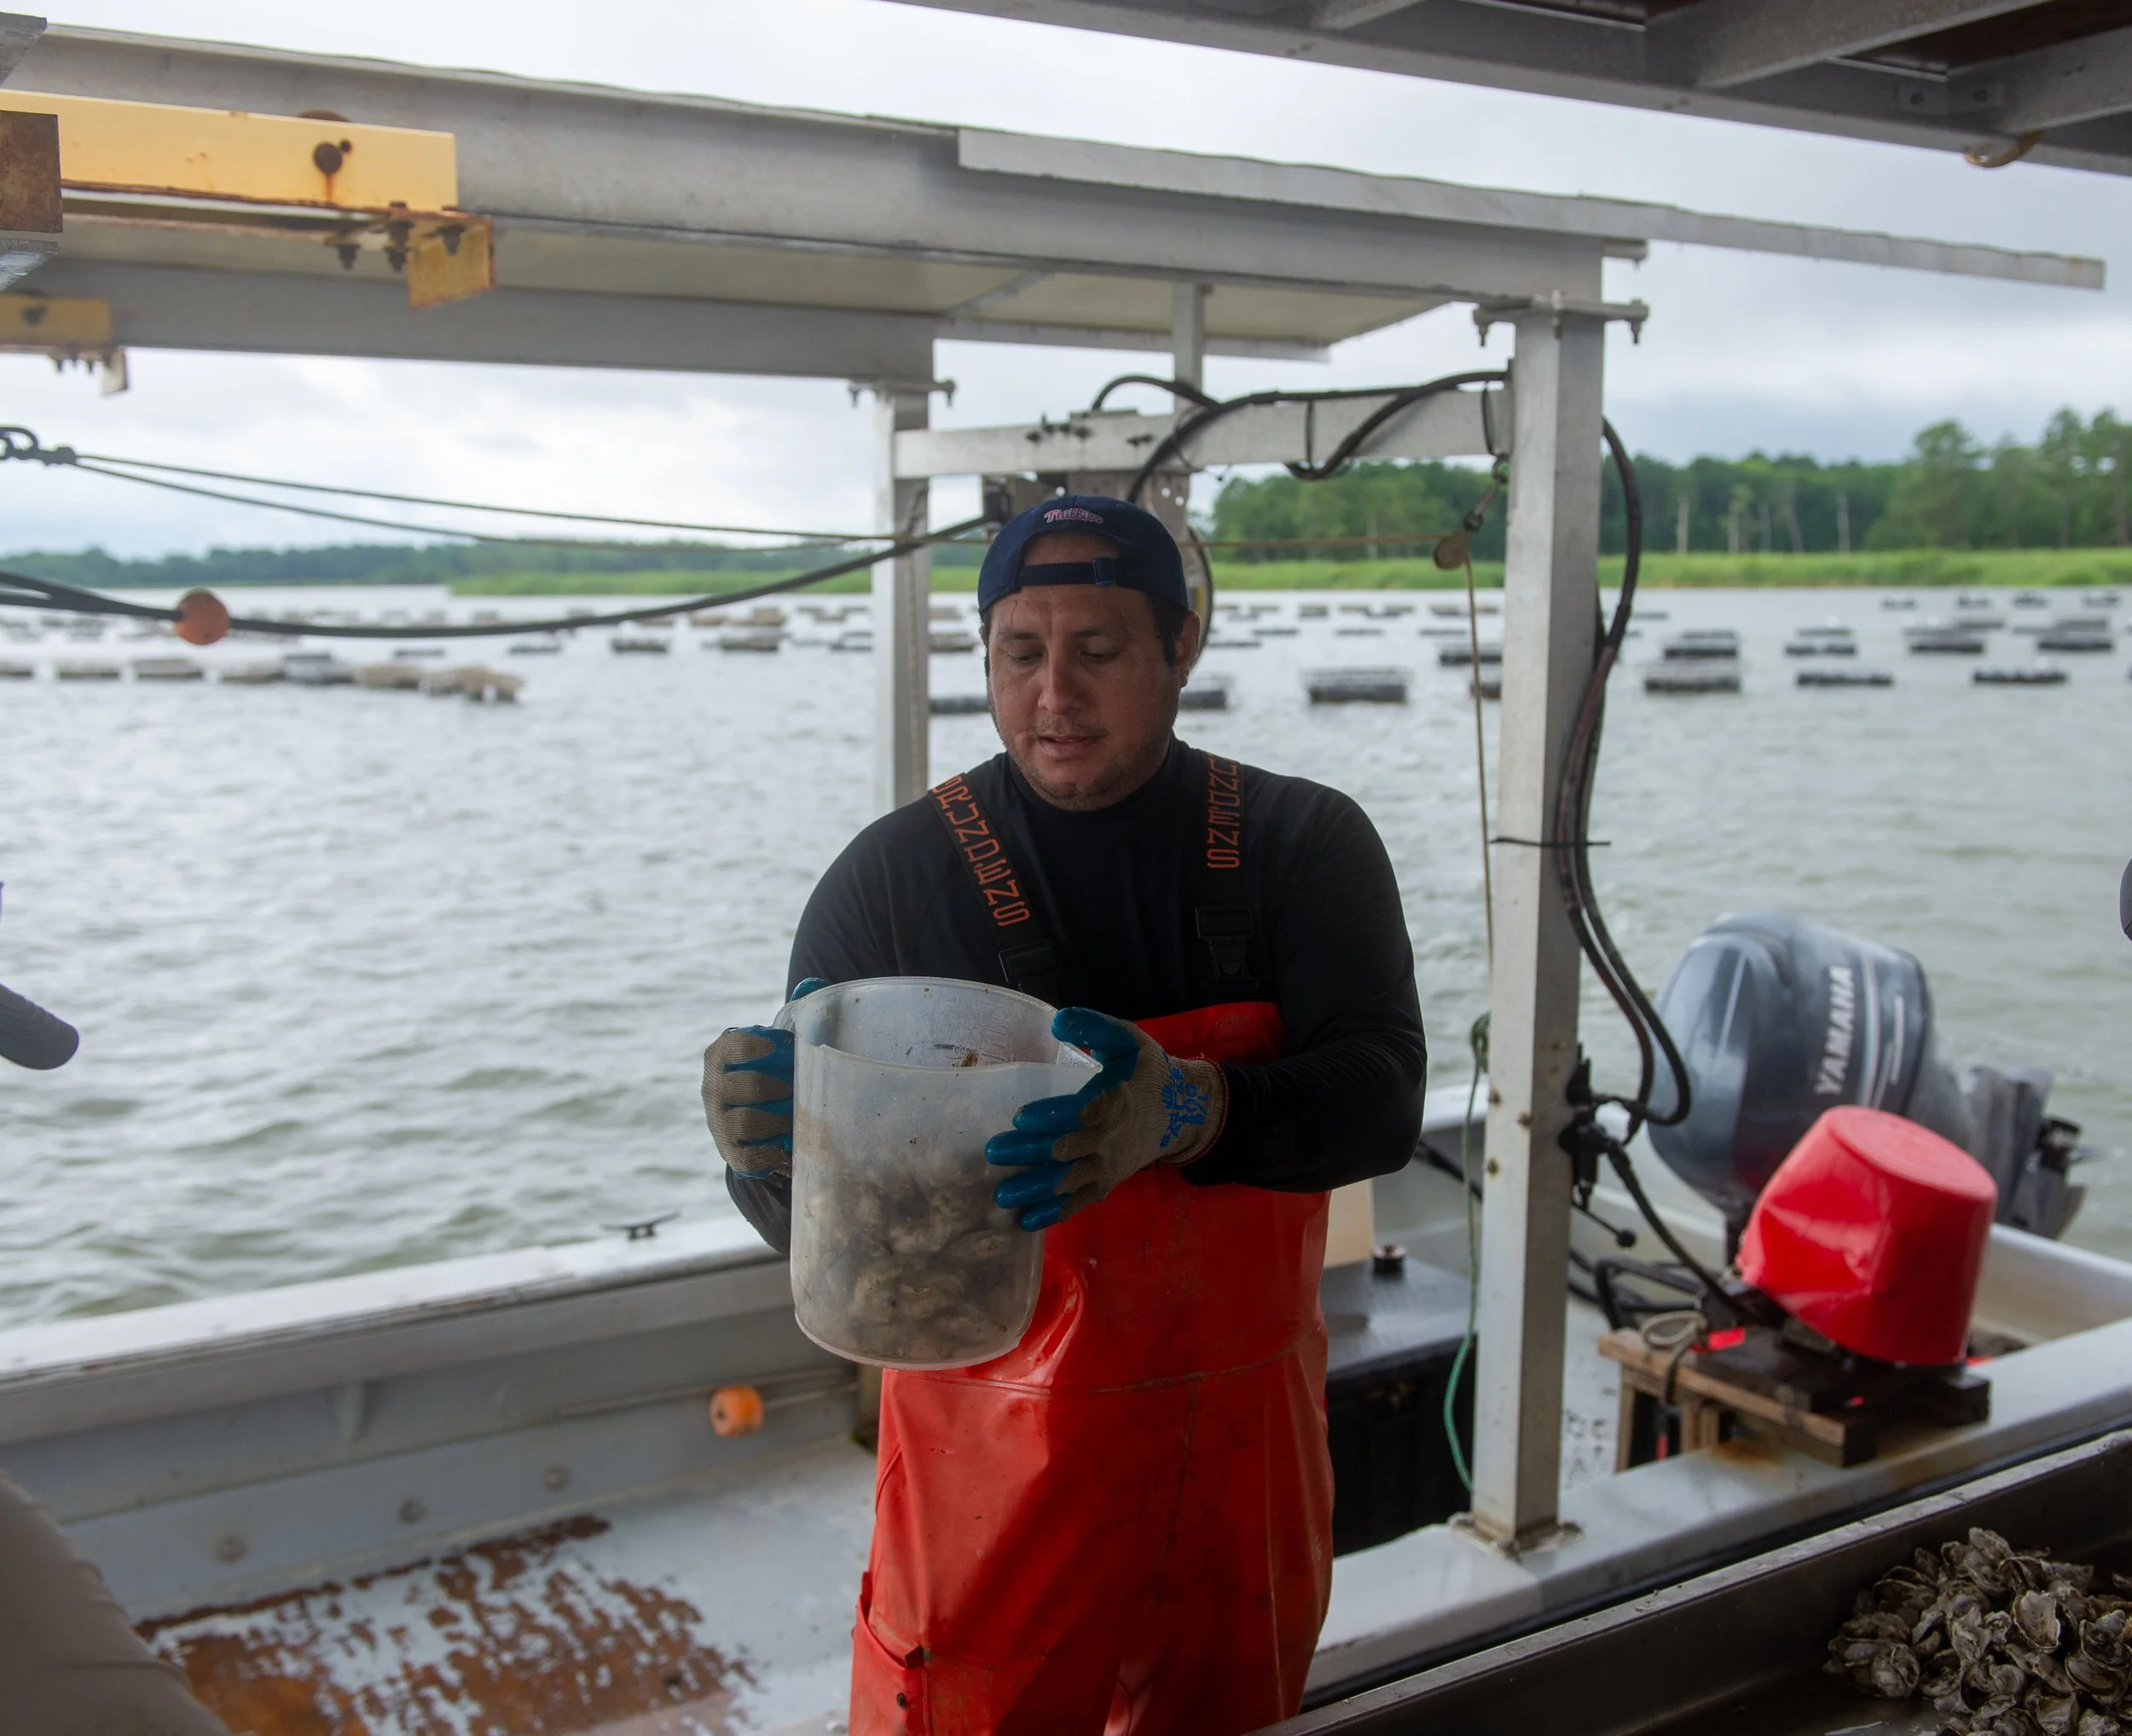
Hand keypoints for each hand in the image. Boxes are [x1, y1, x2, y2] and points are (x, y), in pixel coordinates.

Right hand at [702, 979, 825, 1177]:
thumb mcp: (778, 1045)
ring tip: (795, 1118)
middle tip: (798, 1089)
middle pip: (744, 1086)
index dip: (759, 1047)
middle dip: (776, 1088)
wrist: (755, 1120)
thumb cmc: (772, 1070)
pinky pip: (747, 1156)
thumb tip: (813, 985)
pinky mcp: (729, 1151)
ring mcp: (717, 1121)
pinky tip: (787, 1147)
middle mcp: (711, 1086)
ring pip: (745, 1122)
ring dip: (777, 1121)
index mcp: (720, 1053)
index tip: (784, 1049)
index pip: (734, 1045)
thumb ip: (795, 1015)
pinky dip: (770, 1153)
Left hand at [985, 1007, 1225, 1229]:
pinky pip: (1079, 1201)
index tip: (1020, 1117)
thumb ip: (1095, 1028)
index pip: (1081, 1113)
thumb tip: (1058, 1020)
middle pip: (1067, 1149)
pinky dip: (1054, 1213)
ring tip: (1001, 1195)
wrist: (1182, 1111)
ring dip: (1034, 1189)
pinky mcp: (1108, 1183)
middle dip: (1029, 1153)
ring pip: (1069, 1182)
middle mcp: (1111, 1138)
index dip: (1051, 1116)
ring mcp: (1109, 1165)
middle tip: (993, 1153)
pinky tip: (1025, 1221)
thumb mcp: (1127, 1040)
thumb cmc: (1146, 1071)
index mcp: (1116, 1101)